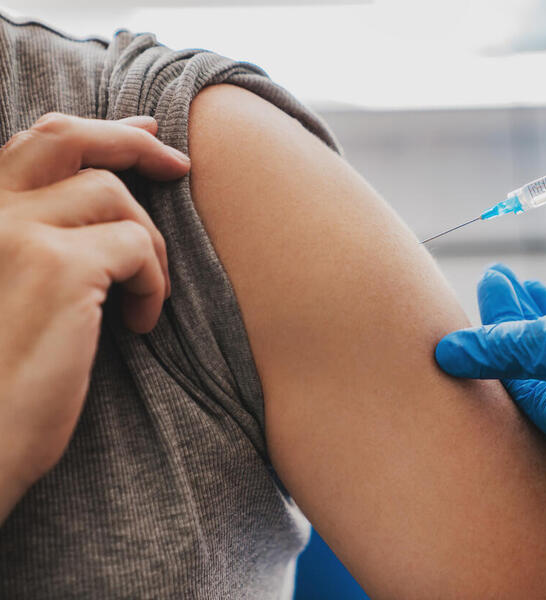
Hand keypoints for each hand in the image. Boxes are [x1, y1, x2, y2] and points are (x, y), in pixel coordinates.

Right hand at [0, 113, 190, 520]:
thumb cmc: (1, 382)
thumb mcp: (9, 292)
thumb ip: (37, 241)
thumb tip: (107, 203)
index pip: (34, 142)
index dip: (97, 129)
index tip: (145, 132)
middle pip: (69, 138)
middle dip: (133, 142)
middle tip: (180, 166)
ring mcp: (15, 233)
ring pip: (115, 197)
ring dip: (150, 245)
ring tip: (146, 296)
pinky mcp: (57, 268)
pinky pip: (137, 246)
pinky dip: (154, 282)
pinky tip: (141, 326)